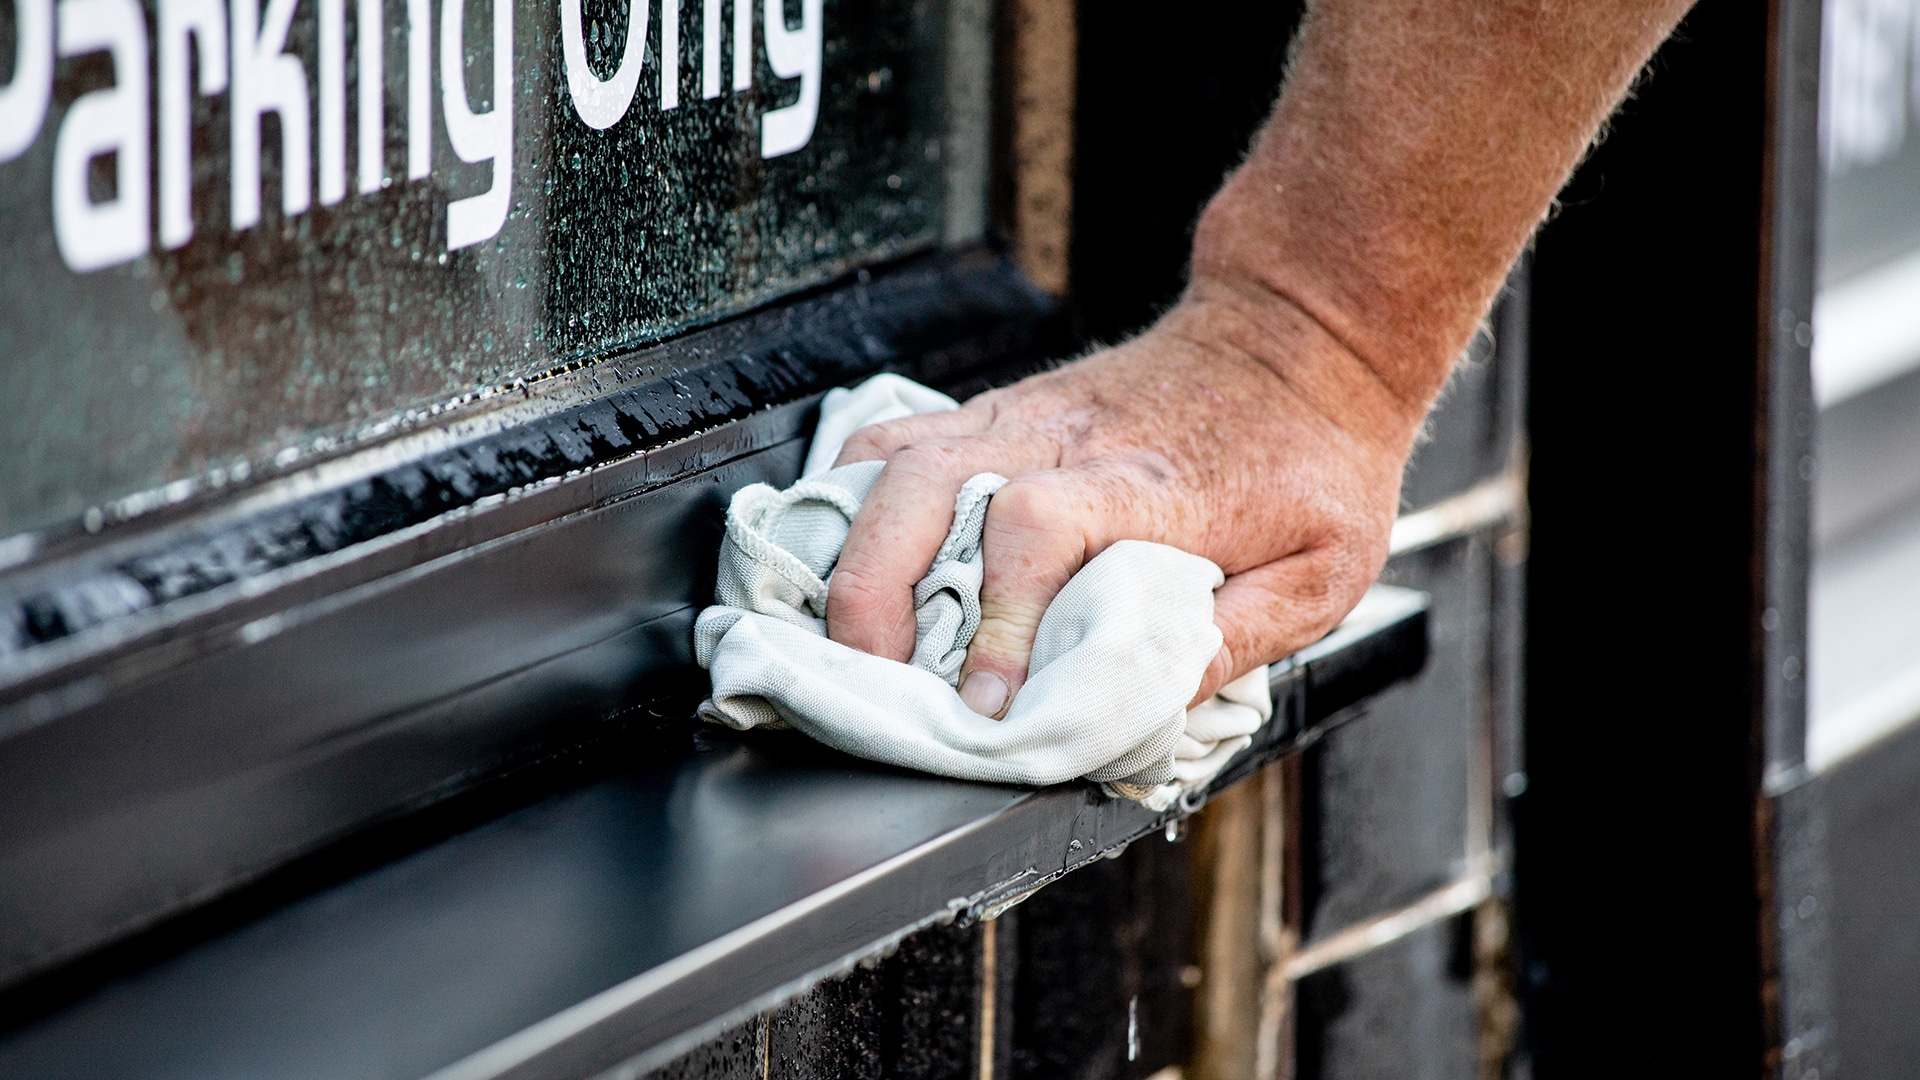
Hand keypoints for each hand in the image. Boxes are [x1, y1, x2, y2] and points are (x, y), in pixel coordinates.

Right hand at [824, 274, 1428, 717]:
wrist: (1299, 339)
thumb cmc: (1312, 458)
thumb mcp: (1323, 567)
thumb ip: (1240, 636)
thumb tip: (1146, 701)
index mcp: (1149, 483)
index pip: (1038, 527)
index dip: (998, 618)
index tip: (988, 701)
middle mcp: (1067, 439)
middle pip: (929, 486)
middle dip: (878, 587)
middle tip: (873, 675)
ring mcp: (1022, 416)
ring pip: (895, 461)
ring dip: (851, 549)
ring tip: (838, 631)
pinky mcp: (999, 411)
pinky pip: (895, 439)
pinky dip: (849, 498)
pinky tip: (839, 554)